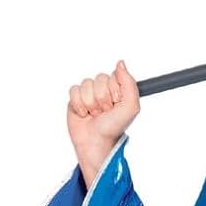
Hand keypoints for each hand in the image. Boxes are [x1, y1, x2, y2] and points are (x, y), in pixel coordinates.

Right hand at [67, 60, 140, 180]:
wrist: (96, 143)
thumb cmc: (114, 128)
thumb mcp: (131, 107)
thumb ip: (129, 83)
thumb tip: (120, 63)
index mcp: (118, 90)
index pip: (114, 75)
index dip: (114, 90)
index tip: (116, 103)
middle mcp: (104, 90)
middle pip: (100, 78)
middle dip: (102, 98)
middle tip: (105, 112)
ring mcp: (89, 94)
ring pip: (86, 84)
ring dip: (91, 103)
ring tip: (95, 115)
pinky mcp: (75, 99)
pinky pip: (74, 90)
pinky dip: (79, 105)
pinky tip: (84, 114)